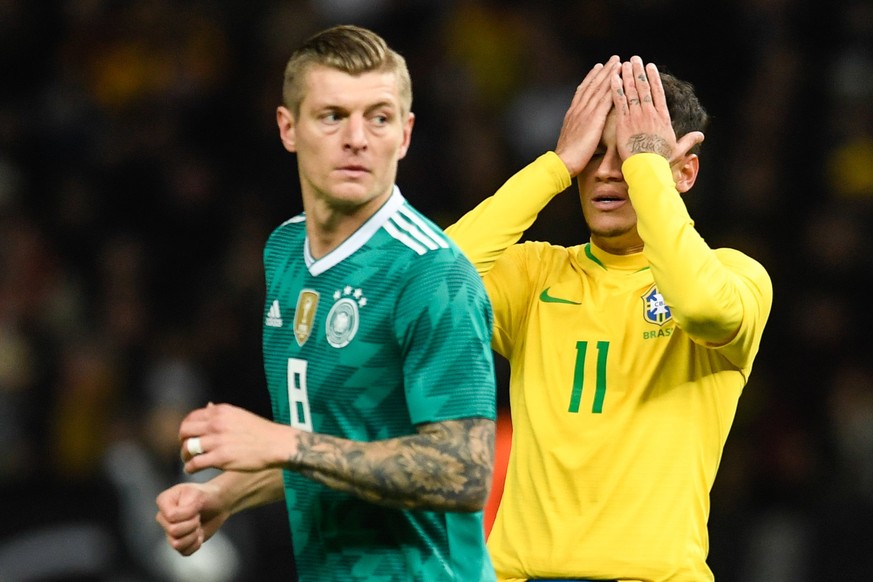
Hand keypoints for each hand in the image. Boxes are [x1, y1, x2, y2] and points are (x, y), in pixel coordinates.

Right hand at [155, 482, 227, 555]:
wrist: (218, 505)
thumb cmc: (207, 496)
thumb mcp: (198, 494)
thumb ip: (187, 507)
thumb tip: (177, 520)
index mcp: (163, 501)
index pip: (171, 516)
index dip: (188, 514)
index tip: (195, 507)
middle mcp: (163, 517)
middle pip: (173, 531)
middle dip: (192, 524)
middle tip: (198, 516)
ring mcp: (169, 531)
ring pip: (176, 544)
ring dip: (193, 535)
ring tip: (198, 525)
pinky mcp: (179, 542)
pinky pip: (184, 552)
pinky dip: (196, 544)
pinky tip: (199, 534)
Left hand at [179, 402, 294, 473]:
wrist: (277, 444)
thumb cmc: (261, 431)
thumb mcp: (239, 415)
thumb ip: (220, 413)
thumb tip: (207, 406)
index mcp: (221, 411)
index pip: (191, 417)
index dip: (186, 428)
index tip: (188, 436)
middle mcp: (216, 424)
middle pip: (185, 431)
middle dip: (183, 441)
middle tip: (187, 449)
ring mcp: (217, 441)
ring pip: (187, 448)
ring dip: (185, 456)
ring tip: (188, 461)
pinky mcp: (220, 458)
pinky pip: (195, 463)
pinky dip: (190, 468)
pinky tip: (192, 470)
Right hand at [554, 55, 620, 175]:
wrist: (563, 162)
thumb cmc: (567, 158)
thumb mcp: (571, 139)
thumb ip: (577, 131)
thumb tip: (581, 131)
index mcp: (572, 114)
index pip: (582, 91)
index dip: (591, 78)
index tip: (598, 68)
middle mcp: (578, 109)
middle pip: (592, 85)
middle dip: (603, 71)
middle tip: (612, 59)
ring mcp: (586, 113)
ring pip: (599, 88)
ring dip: (610, 74)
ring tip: (618, 62)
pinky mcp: (594, 118)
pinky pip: (605, 99)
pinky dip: (612, 87)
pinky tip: (619, 79)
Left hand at [611, 56, 703, 162]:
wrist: (647, 168)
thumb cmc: (661, 161)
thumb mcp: (678, 149)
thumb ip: (688, 140)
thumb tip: (701, 136)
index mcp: (662, 117)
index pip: (658, 92)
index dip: (653, 78)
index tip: (650, 67)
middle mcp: (649, 113)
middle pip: (644, 87)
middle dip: (639, 71)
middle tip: (635, 59)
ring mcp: (636, 116)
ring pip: (631, 91)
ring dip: (627, 76)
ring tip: (624, 64)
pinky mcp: (623, 122)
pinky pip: (619, 101)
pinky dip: (616, 89)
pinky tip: (613, 78)